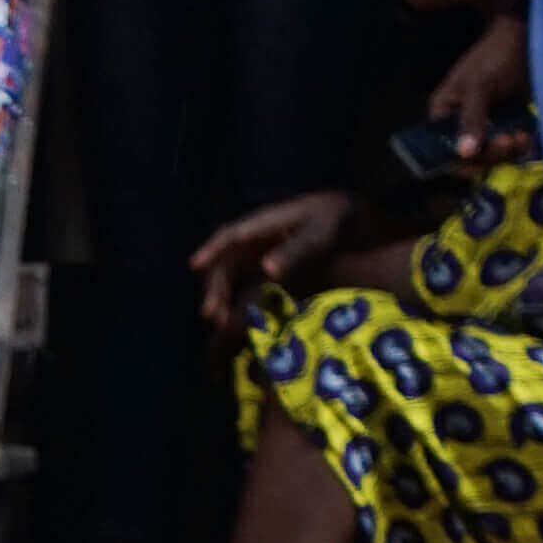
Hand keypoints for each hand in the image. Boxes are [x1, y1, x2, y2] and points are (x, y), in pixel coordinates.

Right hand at [190, 190, 348, 331]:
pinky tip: (233, 318)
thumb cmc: (333, 223)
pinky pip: (240, 282)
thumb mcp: (318, 236)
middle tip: (211, 314)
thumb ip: (295, 251)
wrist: (347, 220)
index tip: (194, 265)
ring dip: (221, 296)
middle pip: (224, 260)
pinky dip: (233, 298)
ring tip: (219, 322)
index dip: (212, 250)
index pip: (230, 236)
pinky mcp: (263, 264)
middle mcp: (253, 237)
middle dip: (215, 286)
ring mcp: (257, 250)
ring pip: (229, 274)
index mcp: (264, 224)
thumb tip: (268, 271)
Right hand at [431, 3, 529, 158]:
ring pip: (492, 154)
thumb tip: (465, 153)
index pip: (441, 150)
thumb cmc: (496, 56)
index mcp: (444, 113)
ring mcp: (485, 123)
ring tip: (522, 138)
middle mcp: (461, 122)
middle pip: (469, 157)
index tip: (479, 161)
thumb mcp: (480, 86)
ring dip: (507, 152)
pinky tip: (527, 135)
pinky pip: (509, 145)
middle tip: (509, 142)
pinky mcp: (506, 122)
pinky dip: (518, 145)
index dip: (458, 161)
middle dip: (490, 155)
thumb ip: (472, 119)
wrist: (526, 37)